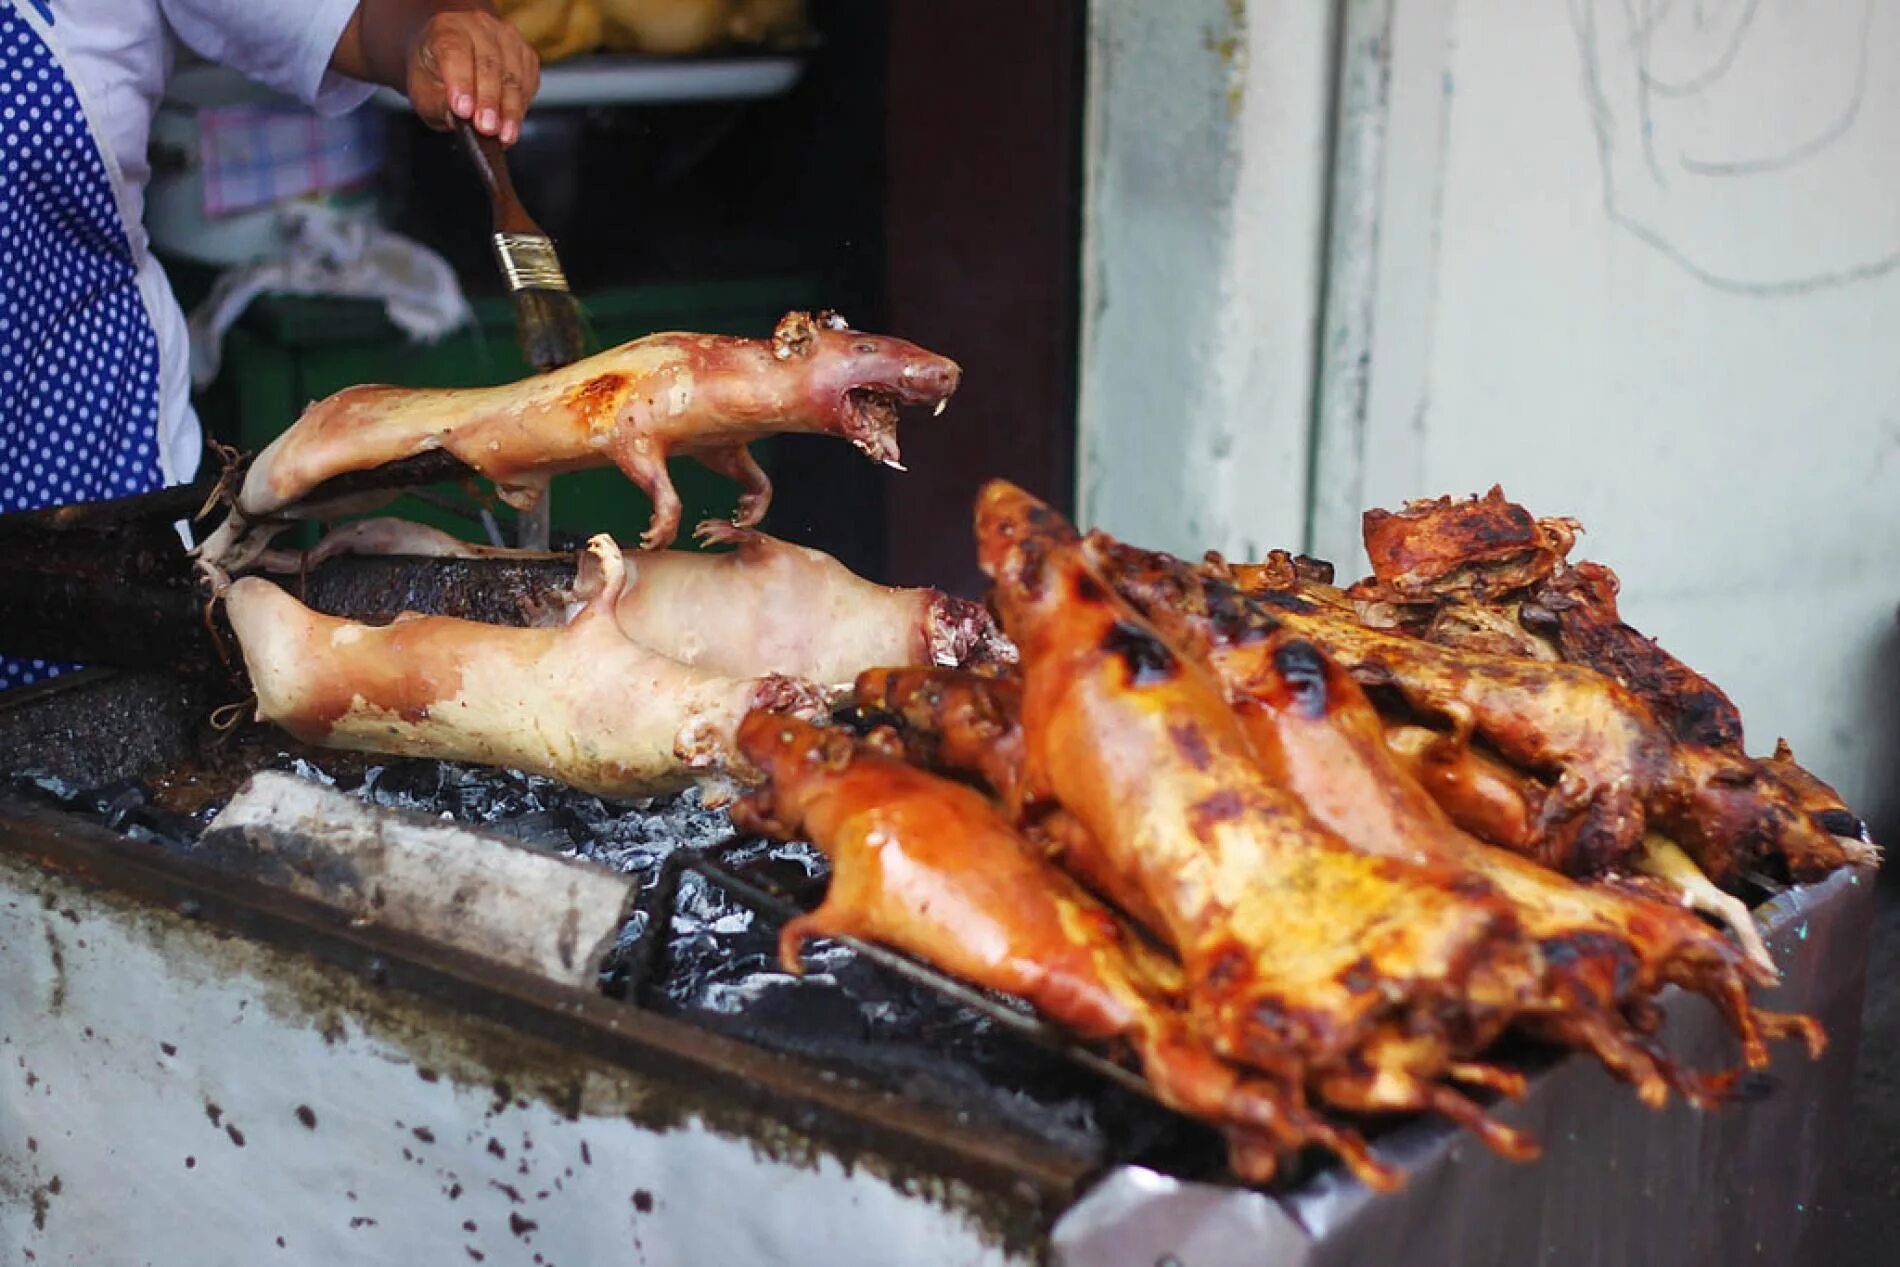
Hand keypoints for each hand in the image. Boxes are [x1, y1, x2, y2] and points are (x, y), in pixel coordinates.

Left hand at [407, 9, 540, 144]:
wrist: (450, 60)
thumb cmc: (435, 76)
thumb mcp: (424, 93)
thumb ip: (440, 104)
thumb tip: (461, 119)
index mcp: (445, 28)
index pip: (455, 51)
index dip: (461, 81)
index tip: (463, 110)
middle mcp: (477, 25)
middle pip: (489, 64)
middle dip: (489, 101)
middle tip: (486, 128)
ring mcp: (505, 37)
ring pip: (513, 75)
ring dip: (510, 110)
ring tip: (504, 135)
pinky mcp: (526, 54)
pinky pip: (528, 83)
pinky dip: (521, 107)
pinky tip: (511, 124)